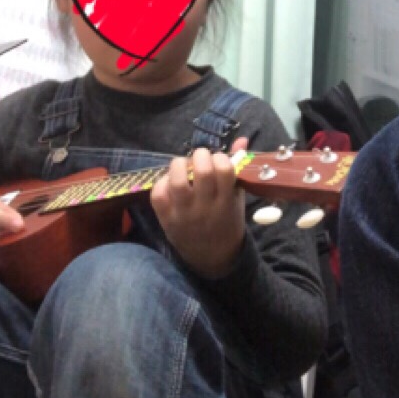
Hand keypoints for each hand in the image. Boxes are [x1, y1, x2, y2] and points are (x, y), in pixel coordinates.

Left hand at [150, 137, 248, 278]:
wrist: (211, 258)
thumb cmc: (227, 223)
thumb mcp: (237, 199)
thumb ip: (237, 169)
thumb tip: (240, 139)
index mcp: (226, 202)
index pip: (224, 170)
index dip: (220, 158)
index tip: (219, 161)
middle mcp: (205, 207)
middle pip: (201, 171)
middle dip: (200, 156)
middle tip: (201, 160)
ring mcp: (184, 214)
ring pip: (177, 179)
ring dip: (180, 165)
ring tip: (184, 167)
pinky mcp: (166, 219)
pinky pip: (158, 194)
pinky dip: (163, 182)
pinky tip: (171, 183)